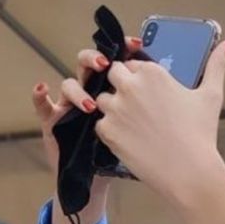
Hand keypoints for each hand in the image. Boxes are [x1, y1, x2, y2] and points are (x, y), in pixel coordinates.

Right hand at [32, 37, 143, 176]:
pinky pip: (43, 106)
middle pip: (90, 65)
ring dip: (78, 90)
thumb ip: (156, 106)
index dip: (123, 49)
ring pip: (70, 83)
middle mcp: (90, 91)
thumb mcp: (144, 127)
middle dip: (96, 59)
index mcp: (113, 89)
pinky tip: (41, 88)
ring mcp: (70, 105)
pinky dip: (39, 96)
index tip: (136, 44)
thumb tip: (185, 89)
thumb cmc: (124, 151)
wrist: (100, 179)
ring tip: (91, 104)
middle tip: (106, 66)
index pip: (116, 61)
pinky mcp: (54, 121)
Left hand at [94, 38, 224, 204]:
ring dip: (114, 109)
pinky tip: (130, 140)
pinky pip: (100, 123)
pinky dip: (112, 131)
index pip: (132, 64)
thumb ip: (216, 66)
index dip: (139, 78)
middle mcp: (130, 85)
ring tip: (134, 126)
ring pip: (103, 100)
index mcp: (152, 72)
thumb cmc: (201, 133)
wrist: (189, 171)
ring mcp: (115, 108)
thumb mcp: (212, 95)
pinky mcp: (107, 130)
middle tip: (139, 109)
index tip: (149, 94)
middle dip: (122, 87)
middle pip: (113, 75)